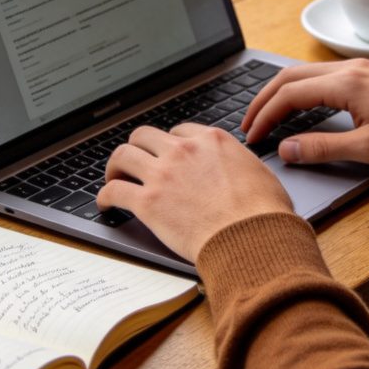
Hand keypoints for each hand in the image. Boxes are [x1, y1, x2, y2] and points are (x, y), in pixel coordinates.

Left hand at [97, 122, 294, 263]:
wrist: (251, 236)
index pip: (180, 131)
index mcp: (212, 140)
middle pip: (145, 135)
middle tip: (135, 162)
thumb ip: (241, 165)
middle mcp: (184, 150)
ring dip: (115, 166)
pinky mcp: (147, 201)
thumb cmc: (263, 212)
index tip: (167, 154)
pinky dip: (105, 195)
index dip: (170, 143)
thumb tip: (242, 172)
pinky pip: (114, 190)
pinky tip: (105, 203)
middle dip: (138, 147)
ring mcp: (163, 173)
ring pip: (123, 155)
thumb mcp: (260, 173)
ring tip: (114, 178)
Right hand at [242, 58, 368, 168]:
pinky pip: (323, 76)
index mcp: (347, 83)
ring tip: (267, 115)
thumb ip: (324, 148)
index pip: (289, 94)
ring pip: (306, 74)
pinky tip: (300, 106)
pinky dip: (301, 90)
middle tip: (248, 124)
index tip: (252, 136)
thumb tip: (287, 149)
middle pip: (290, 77)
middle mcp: (350, 68)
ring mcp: (361, 69)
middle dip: (263, 99)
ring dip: (282, 92)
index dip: (264, 116)